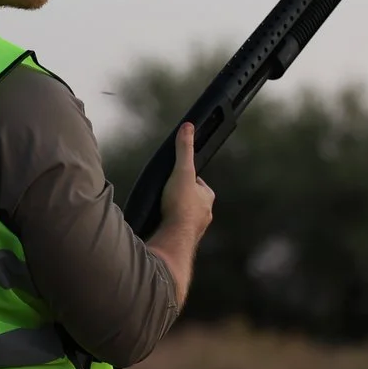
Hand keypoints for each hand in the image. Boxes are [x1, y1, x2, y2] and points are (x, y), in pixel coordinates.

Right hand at [160, 122, 214, 239]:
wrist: (173, 239)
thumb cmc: (181, 206)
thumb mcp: (182, 171)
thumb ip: (184, 150)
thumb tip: (188, 127)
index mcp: (207, 198)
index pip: (198, 183)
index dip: (187, 178)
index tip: (177, 176)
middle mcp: (204, 215)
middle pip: (191, 201)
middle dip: (180, 198)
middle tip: (167, 195)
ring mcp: (194, 229)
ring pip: (184, 217)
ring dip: (174, 214)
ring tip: (162, 211)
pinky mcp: (182, 241)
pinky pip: (176, 231)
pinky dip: (169, 227)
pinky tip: (160, 226)